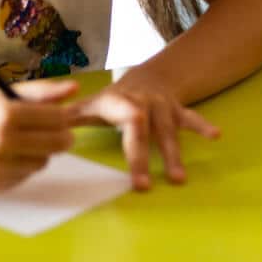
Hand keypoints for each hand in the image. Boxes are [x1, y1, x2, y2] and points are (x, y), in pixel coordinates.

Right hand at [0, 80, 78, 191]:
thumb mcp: (0, 96)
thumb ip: (39, 92)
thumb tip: (74, 89)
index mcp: (6, 115)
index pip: (56, 118)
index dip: (63, 117)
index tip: (59, 116)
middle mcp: (3, 142)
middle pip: (57, 143)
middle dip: (60, 136)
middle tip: (52, 131)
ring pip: (44, 161)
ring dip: (40, 152)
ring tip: (20, 142)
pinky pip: (26, 176)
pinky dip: (22, 166)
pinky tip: (5, 157)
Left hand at [69, 80, 220, 190]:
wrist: (147, 76)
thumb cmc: (114, 100)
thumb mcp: (91, 105)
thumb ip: (70, 117)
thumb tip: (45, 128)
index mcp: (119, 103)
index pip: (122, 117)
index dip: (126, 136)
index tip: (128, 148)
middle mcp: (143, 104)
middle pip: (144, 129)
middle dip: (143, 156)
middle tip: (143, 184)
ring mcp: (162, 107)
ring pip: (169, 130)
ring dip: (173, 154)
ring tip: (177, 178)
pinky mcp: (178, 111)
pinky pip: (191, 117)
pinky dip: (203, 126)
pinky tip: (216, 135)